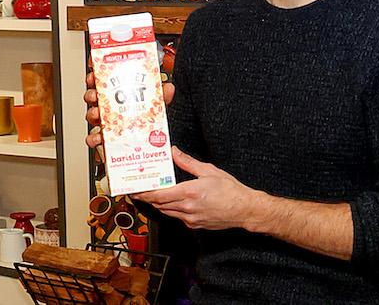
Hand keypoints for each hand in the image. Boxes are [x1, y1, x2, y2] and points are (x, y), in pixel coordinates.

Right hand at [84, 71, 174, 148]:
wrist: (150, 142)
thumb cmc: (148, 120)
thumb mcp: (156, 105)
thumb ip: (161, 96)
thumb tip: (169, 87)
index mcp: (119, 94)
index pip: (104, 81)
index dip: (97, 75)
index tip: (95, 72)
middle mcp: (110, 107)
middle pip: (94, 96)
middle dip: (92, 93)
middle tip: (96, 94)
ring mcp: (106, 122)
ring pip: (92, 115)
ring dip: (92, 114)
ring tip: (98, 114)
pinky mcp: (106, 138)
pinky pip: (95, 138)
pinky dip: (94, 138)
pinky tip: (98, 138)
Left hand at [133, 147, 259, 230]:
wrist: (244, 209)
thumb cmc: (230, 190)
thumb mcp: (209, 170)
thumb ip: (188, 162)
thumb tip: (175, 152)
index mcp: (189, 192)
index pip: (159, 195)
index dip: (144, 194)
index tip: (135, 190)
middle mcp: (187, 208)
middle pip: (159, 204)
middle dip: (148, 198)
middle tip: (140, 190)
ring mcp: (190, 218)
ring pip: (166, 212)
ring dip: (158, 204)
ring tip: (153, 195)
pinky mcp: (195, 225)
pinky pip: (177, 217)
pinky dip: (172, 209)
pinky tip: (173, 202)